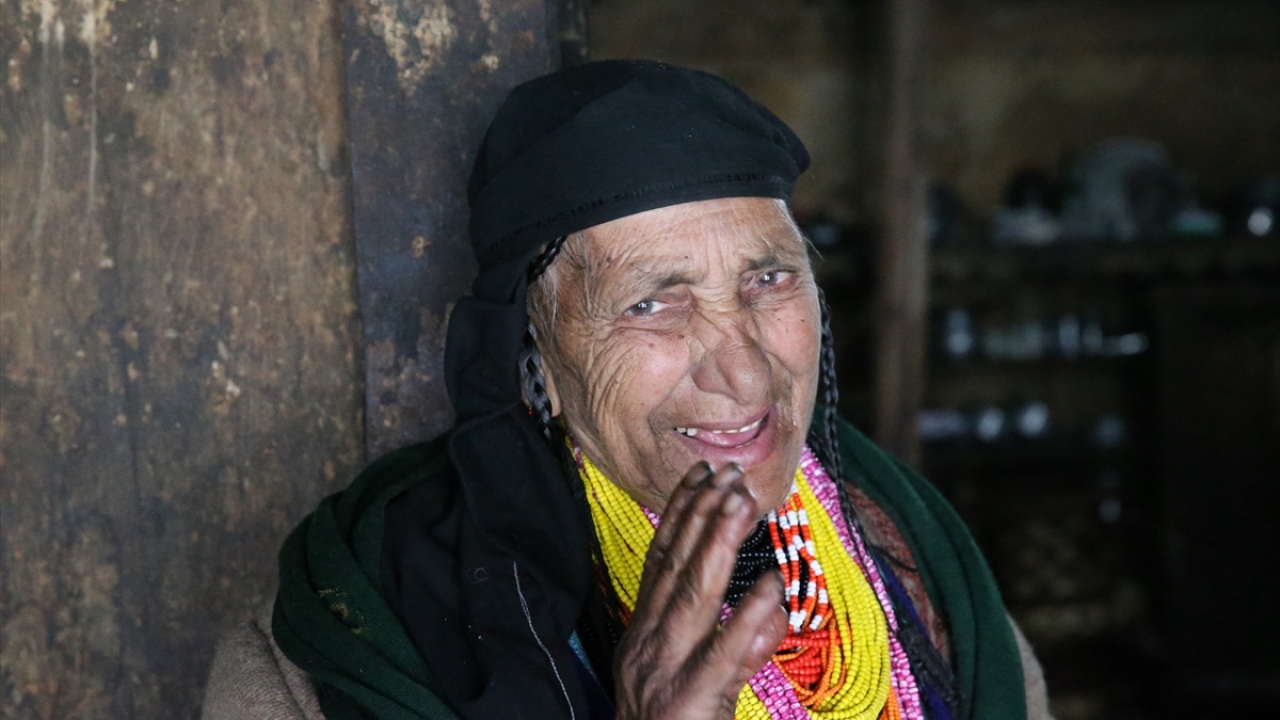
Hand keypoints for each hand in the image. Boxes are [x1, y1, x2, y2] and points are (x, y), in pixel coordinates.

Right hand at [613, 462, 787, 719]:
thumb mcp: (686, 681)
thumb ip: (723, 644)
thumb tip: (764, 604)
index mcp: (643, 636)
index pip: (659, 563)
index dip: (678, 516)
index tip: (699, 476)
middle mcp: (647, 644)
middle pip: (674, 567)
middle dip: (700, 516)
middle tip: (725, 472)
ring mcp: (666, 671)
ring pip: (693, 595)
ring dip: (718, 545)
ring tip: (740, 503)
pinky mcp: (692, 699)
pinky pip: (724, 654)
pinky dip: (747, 617)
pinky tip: (772, 587)